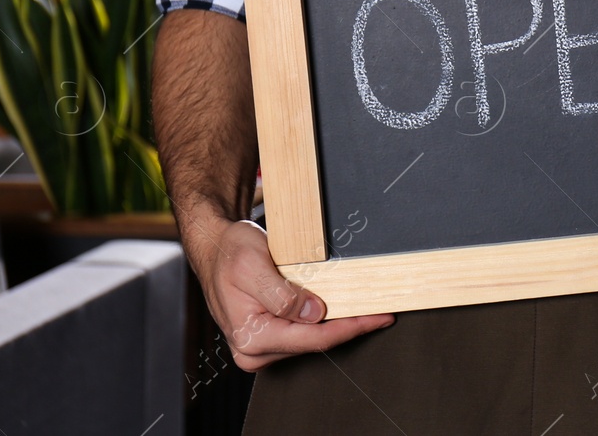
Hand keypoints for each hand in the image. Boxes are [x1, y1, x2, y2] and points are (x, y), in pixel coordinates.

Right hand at [189, 218, 394, 371]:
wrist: (215, 248)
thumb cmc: (229, 253)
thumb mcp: (253, 265)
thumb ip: (282, 294)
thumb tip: (313, 314)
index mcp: (251, 336)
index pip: (313, 339)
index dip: (351, 328)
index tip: (379, 318)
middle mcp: (254, 350)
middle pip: (315, 343)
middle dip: (350, 327)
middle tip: (383, 312)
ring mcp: (259, 347)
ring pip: (311, 340)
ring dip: (339, 325)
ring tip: (367, 309)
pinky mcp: (267, 338)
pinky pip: (302, 334)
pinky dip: (325, 323)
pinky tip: (342, 311)